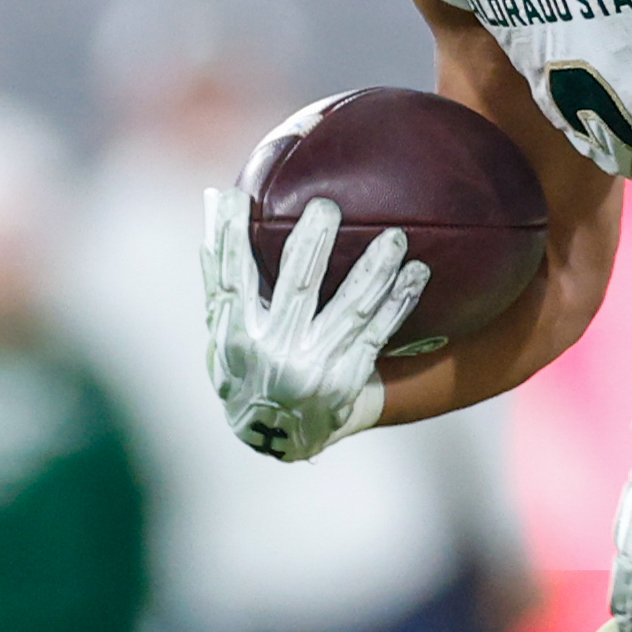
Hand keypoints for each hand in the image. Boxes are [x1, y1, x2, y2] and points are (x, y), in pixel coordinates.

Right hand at [201, 187, 427, 462]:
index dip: (232, 238)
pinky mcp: (348, 379)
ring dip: (375, 270)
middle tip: (327, 206)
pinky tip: (417, 273)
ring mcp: (315, 368)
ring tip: (396, 237)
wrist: (277, 435)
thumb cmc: (245, 368)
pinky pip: (378, 333)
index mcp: (237, 337)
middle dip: (313, 243)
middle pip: (298, 288)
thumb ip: (219, 273)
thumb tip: (214, 201)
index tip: (239, 196)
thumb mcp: (221, 331)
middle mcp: (275, 354)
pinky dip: (399, 302)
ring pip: (351, 310)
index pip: (232, 278)